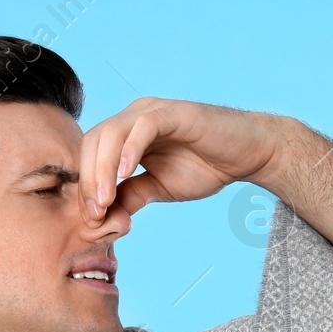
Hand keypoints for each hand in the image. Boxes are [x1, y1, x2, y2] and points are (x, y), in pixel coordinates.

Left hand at [76, 98, 288, 223]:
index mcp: (126, 135)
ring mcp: (152, 112)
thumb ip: (131, 196)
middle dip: (88, 181)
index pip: (91, 155)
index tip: (90, 219)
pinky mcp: (174, 113)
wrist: (247, 155)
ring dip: (103, 169)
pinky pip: (143, 126)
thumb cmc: (205, 167)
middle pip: (93, 142)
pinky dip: (129, 149)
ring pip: (111, 133)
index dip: (85, 187)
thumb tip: (103, 217)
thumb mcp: (159, 188)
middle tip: (94, 214)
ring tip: (105, 200)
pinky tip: (125, 173)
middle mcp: (134, 117)